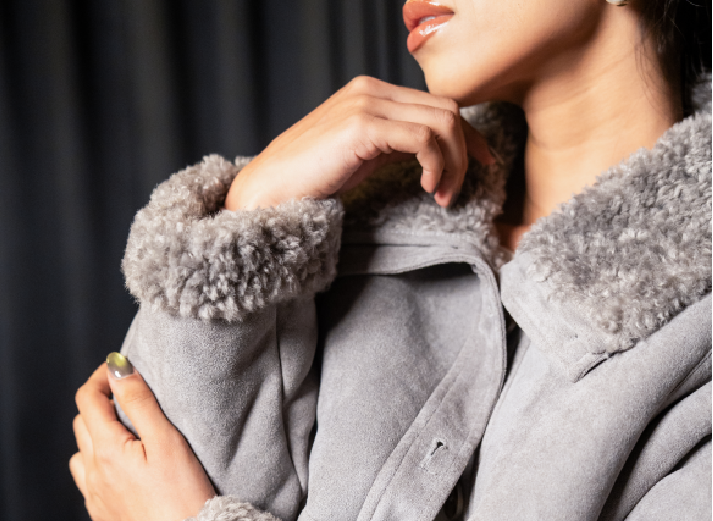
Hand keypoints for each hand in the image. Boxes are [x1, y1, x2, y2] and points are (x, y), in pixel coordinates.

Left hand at [70, 359, 215, 520]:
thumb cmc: (185, 497)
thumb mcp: (167, 441)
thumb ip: (139, 403)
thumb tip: (118, 370)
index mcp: (105, 452)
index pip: (87, 401)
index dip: (101, 378)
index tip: (120, 369)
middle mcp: (92, 477)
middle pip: (82, 427)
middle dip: (101, 406)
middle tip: (131, 400)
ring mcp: (96, 503)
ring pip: (83, 459)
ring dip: (98, 440)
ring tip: (129, 440)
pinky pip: (93, 488)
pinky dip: (104, 471)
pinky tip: (130, 477)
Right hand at [225, 76, 494, 210]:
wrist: (268, 190)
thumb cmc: (310, 180)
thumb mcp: (361, 155)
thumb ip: (393, 144)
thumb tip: (430, 154)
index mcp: (371, 93)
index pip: (437, 105)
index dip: (467, 136)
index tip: (482, 165)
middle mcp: (371, 89)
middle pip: (448, 110)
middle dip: (465, 154)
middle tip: (455, 192)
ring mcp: (366, 104)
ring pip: (442, 122)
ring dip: (453, 164)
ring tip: (441, 196)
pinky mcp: (362, 126)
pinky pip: (423, 139)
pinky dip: (435, 165)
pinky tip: (426, 188)